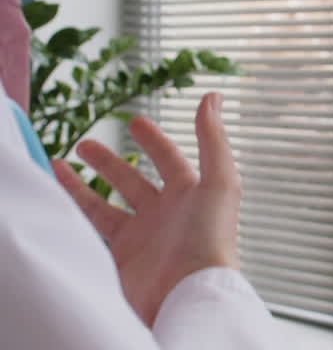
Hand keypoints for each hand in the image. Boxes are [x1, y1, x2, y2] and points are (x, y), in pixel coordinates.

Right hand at [53, 92, 242, 325]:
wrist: (186, 294)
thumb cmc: (210, 237)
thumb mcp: (219, 180)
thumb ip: (213, 138)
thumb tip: (213, 95)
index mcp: (190, 194)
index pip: (169, 159)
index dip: (153, 140)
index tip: (134, 120)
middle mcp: (165, 215)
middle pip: (132, 181)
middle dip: (108, 162)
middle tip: (83, 144)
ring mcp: (141, 238)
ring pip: (104, 207)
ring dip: (80, 187)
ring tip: (55, 165)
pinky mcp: (119, 260)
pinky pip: (91, 233)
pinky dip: (73, 216)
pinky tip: (56, 200)